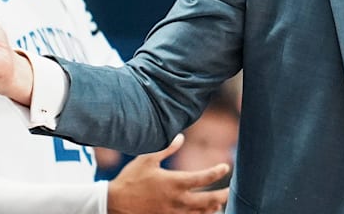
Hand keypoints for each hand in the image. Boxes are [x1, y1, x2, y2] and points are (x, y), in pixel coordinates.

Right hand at [108, 134, 230, 213]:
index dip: (217, 172)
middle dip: (222, 196)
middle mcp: (177, 200)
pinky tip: (202, 213)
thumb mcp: (147, 159)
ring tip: (219, 203)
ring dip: (212, 208)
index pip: (204, 178)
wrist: (113, 204)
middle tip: (230, 191)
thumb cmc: (130, 179)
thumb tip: (181, 137)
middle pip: (208, 201)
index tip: (226, 167)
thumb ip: (166, 148)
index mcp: (175, 182)